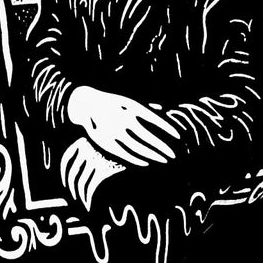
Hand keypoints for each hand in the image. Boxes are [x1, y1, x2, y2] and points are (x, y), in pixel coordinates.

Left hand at [59, 135, 128, 206]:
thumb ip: (89, 154)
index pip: (66, 159)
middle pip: (72, 173)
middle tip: (75, 198)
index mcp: (83, 141)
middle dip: (72, 187)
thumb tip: (75, 173)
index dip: (64, 173)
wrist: (139, 146)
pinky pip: (91, 187)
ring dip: (81, 196)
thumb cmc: (120, 149)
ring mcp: (95, 158)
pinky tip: (89, 205)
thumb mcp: (102, 146)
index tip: (65, 184)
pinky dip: (88, 198)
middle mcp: (86, 149)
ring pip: (81, 182)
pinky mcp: (104, 169)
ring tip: (84, 204)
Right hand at [67, 86, 184, 167]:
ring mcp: (113, 131)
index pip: (153, 119)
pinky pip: (124, 153)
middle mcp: (122, 119)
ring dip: (151, 155)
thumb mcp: (127, 100)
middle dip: (161, 147)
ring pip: (137, 147)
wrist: (84, 103)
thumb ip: (144, 105)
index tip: (178, 136)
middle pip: (147, 136)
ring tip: (163, 160)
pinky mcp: (105, 141)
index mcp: (129, 106)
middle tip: (173, 155)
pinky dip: (136, 159)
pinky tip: (146, 162)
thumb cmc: (111, 102)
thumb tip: (162, 108)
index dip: (166, 128)